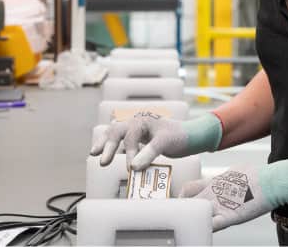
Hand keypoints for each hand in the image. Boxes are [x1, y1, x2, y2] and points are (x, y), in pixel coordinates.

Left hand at [89, 112, 221, 169]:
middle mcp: (141, 120)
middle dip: (109, 145)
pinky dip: (144, 156)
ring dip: (128, 151)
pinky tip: (137, 166)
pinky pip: (153, 146)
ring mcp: (154, 126)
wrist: (194, 135)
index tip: (93, 153)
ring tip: (128, 167)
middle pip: (119, 129)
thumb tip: (115, 154)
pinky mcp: (166, 136)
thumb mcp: (147, 143)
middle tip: (103, 161)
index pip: (114, 129)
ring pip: (133, 135)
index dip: (103, 140)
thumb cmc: (169, 140)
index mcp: (135, 123)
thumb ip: (132, 147)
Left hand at [181, 159, 287, 230]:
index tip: (178, 202)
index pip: (188, 188)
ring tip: (188, 226)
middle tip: (177, 217)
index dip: (181, 197)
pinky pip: (212, 225)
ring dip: (192, 220)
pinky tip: (202, 232)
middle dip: (182, 210)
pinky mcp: (230, 217)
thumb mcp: (237, 171)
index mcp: (214, 182)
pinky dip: (206, 229)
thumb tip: (228, 176)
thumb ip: (228, 177)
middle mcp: (213, 193)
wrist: (272, 181)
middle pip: (188, 202)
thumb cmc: (259, 175)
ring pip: (196, 213)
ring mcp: (220, 205)